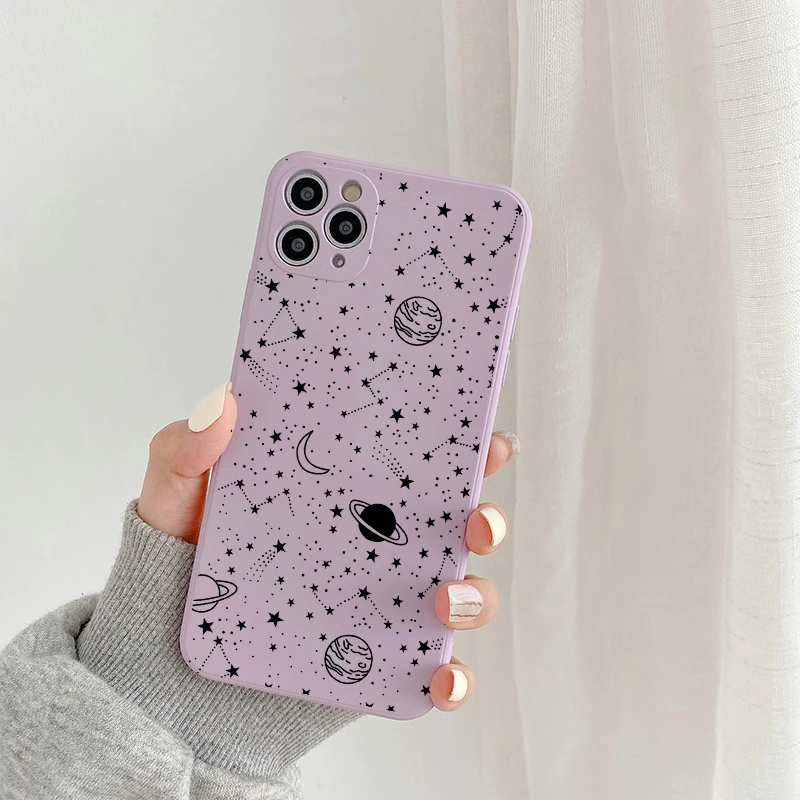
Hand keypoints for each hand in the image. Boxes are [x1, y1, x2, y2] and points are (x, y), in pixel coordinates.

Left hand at [137, 381, 518, 711]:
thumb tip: (222, 403)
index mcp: (351, 492)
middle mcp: (380, 543)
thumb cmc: (185, 558)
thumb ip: (186, 447)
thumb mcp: (176, 494)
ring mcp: (385, 601)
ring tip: (443, 600)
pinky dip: (453, 677)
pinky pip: (432, 671)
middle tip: (474, 521)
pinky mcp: (378, 659)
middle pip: (458, 525)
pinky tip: (440, 676)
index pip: (422, 460)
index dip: (466, 447)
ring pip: (460, 594)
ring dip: (474, 596)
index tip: (486, 438)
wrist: (171, 656)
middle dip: (485, 518)